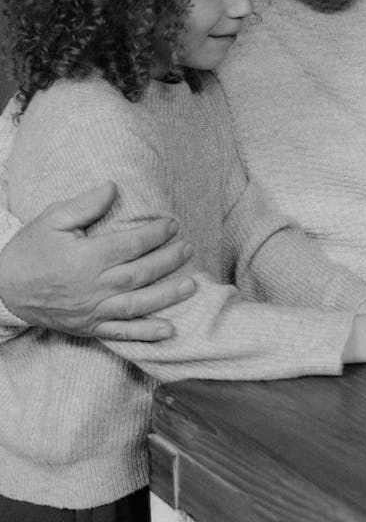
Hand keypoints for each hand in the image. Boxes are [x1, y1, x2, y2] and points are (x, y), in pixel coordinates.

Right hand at [0, 182, 195, 339]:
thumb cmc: (30, 250)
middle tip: (188, 249)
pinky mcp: (88, 328)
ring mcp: (92, 311)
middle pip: (139, 274)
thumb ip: (85, 204)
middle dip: (168, 261)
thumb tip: (113, 187)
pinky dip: (146, 333)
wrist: (3, 289)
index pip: (130, 245)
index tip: (173, 225)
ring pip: (137, 305)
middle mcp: (93, 287)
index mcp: (86, 259)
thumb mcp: (52, 219)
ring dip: (167, 296)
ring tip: (191, 285)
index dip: (155, 234)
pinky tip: (169, 329)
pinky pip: (121, 333)